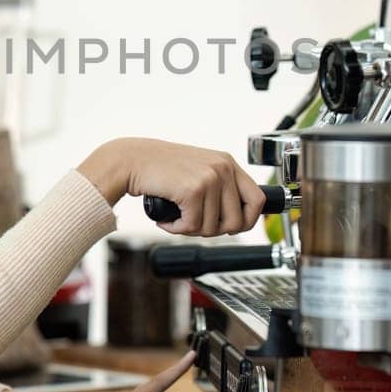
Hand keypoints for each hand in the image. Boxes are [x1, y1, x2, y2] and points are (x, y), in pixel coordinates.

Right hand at [77, 138, 266, 236]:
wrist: (133, 160)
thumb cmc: (161, 169)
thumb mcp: (199, 171)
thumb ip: (219, 188)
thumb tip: (237, 222)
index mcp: (228, 163)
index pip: (258, 200)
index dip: (247, 221)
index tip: (230, 227)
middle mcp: (223, 168)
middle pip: (237, 222)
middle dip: (214, 231)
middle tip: (194, 224)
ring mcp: (210, 178)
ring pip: (213, 228)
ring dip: (190, 230)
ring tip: (177, 218)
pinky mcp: (193, 190)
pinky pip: (192, 226)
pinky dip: (176, 229)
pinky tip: (167, 220)